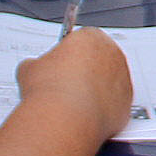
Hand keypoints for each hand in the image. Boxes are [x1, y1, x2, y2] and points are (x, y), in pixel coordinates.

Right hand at [16, 25, 132, 143]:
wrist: (64, 118)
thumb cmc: (50, 89)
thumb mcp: (29, 68)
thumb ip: (36, 64)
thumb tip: (32, 70)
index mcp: (92, 37)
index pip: (83, 40)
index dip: (70, 53)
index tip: (61, 64)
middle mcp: (113, 55)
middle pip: (100, 59)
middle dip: (86, 70)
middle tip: (66, 84)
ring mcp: (123, 80)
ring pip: (108, 83)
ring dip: (95, 89)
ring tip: (72, 102)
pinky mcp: (127, 105)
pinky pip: (113, 104)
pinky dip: (101, 109)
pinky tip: (83, 115)